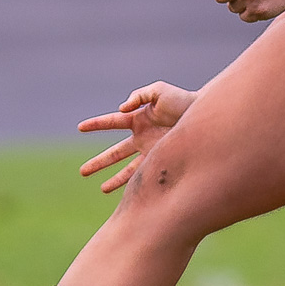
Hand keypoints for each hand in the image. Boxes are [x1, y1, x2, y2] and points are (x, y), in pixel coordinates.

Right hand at [76, 81, 196, 192]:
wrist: (205, 117)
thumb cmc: (183, 101)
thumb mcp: (159, 91)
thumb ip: (139, 96)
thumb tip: (122, 109)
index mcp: (137, 119)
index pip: (111, 123)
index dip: (95, 125)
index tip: (79, 128)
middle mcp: (141, 137)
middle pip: (114, 153)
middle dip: (99, 162)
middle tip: (82, 172)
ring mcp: (150, 151)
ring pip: (126, 169)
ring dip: (113, 179)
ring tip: (101, 188)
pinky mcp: (162, 162)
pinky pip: (144, 175)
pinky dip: (135, 183)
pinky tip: (126, 194)